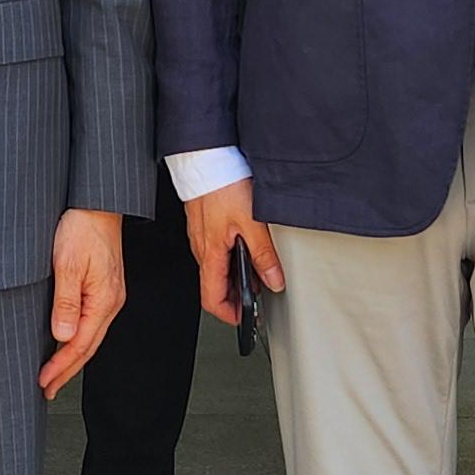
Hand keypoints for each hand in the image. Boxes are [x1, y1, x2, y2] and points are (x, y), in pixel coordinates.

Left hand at [41, 208, 126, 399]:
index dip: (61, 367)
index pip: (81, 345)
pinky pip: (91, 322)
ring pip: (90, 336)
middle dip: (67, 370)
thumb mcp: (67, 264)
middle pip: (88, 346)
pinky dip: (77, 339)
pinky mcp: (104, 287)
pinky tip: (67, 343)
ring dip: (72, 357)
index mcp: (103, 300)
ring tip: (54, 374)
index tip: (44, 382)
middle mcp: (111, 302)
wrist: (97, 202)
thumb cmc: (82, 227)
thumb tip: (63, 337)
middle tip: (47, 389)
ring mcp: (109, 295)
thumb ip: (65, 302)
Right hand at [185, 179, 283, 327]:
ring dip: (233, 276)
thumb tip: (274, 281)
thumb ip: (263, 255)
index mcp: (210, 254)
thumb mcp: (252, 223)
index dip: (229, 314)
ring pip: (214, 267)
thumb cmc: (223, 184)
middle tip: (256, 296)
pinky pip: (214, 249)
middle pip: (213, 285)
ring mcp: (201, 235)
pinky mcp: (203, 222)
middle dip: (234, 296)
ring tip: (256, 271)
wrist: (207, 157)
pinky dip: (229, 256)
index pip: (212, 299)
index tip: (244, 317)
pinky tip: (245, 245)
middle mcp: (201, 248)